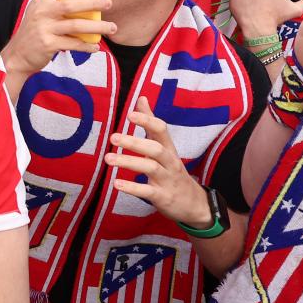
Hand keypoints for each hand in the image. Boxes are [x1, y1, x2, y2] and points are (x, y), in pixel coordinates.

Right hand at [1, 0, 114, 77]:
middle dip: (92, 3)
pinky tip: (95, 46)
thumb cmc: (34, 30)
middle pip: (70, 4)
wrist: (17, 55)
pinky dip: (86, 45)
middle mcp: (42, 11)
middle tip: (109, 2)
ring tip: (111, 27)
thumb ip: (57, 2)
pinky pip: (73, 43)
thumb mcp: (40, 12)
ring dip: (96, 27)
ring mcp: (45, 28)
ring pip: (76, 25)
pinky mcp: (49, 44)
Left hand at [105, 97, 207, 224]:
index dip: (147, 120)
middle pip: (155, 149)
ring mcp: (167, 180)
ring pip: (151, 168)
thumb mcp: (165, 147)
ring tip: (108, 159)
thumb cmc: (172, 170)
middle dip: (135, 142)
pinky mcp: (163, 197)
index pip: (161, 130)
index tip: (130, 114)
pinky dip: (132, 188)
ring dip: (129, 162)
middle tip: (113, 137)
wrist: (194, 204)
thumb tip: (141, 98)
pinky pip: (148, 192)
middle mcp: (170, 162)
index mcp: (169, 148)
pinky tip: (116, 183)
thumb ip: (151, 124)